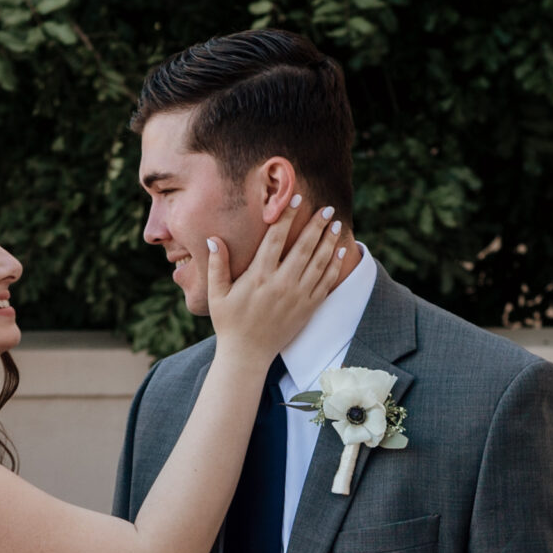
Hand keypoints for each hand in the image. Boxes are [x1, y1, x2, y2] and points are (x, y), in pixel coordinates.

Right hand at [205, 196, 344, 363]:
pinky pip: (325, 283)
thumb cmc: (229, 322)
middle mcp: (281, 284)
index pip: (276, 239)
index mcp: (258, 276)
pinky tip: (339, 251)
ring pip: (318, 263)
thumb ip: (216, 266)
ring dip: (329, 241)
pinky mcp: (307, 309)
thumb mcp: (217, 294)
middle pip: (303, 247)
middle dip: (317, 225)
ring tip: (337, 224)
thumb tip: (213, 239)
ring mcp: (297, 297)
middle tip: (328, 208)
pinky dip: (333, 265)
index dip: (287, 216)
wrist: (247, 354)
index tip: (296, 198)